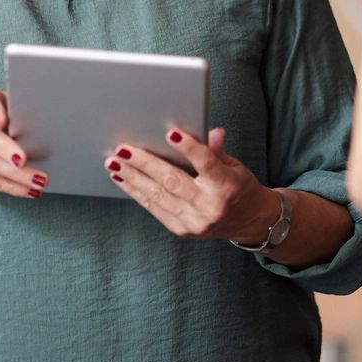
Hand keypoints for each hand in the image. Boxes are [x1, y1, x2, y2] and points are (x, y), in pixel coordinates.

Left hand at [109, 126, 279, 245]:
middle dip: (145, 163)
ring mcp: (194, 221)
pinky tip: (123, 179)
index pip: (206, 163)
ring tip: (114, 163)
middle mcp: (210, 207)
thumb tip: (212, 132)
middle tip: (124, 149)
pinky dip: (136, 192)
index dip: (189, 148)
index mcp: (227, 187)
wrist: (247, 220)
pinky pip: (154, 208)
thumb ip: (217, 151)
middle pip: (173, 181)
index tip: (171, 133)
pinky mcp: (181, 229)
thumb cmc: (238, 187)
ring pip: (158, 196)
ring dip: (133, 178)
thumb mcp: (234, 166)